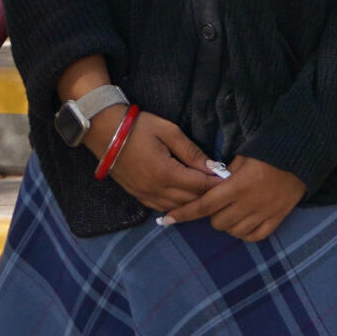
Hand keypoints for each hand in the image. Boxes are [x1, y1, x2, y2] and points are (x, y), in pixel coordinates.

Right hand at [98, 108, 218, 215]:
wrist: (105, 133)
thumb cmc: (139, 128)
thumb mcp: (170, 132)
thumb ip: (192, 152)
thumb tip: (212, 167)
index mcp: (165, 173)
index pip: (199, 185)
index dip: (216, 184)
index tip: (231, 180)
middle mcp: (155, 190)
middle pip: (190, 200)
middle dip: (208, 194)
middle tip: (224, 187)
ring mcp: (144, 195)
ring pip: (176, 207)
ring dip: (193, 202)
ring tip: (207, 193)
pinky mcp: (137, 196)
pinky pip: (161, 207)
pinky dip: (176, 205)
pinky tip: (186, 198)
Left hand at [165, 155, 306, 242]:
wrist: (303, 156)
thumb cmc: (269, 152)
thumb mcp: (243, 157)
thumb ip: (225, 175)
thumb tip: (208, 187)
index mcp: (239, 185)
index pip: (204, 205)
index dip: (184, 213)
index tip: (167, 219)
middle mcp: (249, 202)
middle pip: (217, 222)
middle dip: (213, 214)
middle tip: (220, 203)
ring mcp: (264, 213)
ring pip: (233, 231)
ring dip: (228, 224)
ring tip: (233, 211)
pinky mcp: (277, 218)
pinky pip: (254, 236)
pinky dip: (245, 232)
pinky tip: (244, 222)